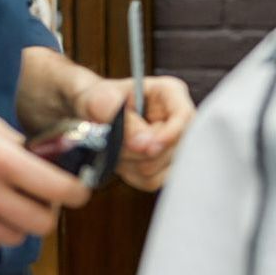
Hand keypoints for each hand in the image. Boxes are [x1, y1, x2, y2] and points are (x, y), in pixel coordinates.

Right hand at [0, 94, 90, 256]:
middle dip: (48, 213)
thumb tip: (48, 162)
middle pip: (41, 224)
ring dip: (17, 224)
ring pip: (14, 238)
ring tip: (6, 206)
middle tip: (41, 201)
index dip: (76, 193)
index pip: (58, 188)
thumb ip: (19, 147)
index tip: (78, 192)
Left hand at [73, 75, 194, 191]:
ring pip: (163, 169)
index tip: (148, 148)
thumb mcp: (102, 101)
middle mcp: (177, 118)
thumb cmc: (98, 99)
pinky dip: (132, 175)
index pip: (185, 116)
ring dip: (133, 164)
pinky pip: (153, 181)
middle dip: (140, 152)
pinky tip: (121, 160)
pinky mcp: (164, 164)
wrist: (90, 112)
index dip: (171, 135)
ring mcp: (173, 143)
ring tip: (115, 148)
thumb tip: (144, 144)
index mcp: (170, 93)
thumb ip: (125, 121)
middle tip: (113, 141)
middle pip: (175, 148)